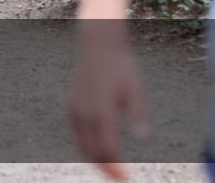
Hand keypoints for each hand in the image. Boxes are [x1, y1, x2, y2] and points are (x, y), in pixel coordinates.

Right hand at [69, 22, 149, 180]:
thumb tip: (143, 137)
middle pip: (92, 151)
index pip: (107, 149)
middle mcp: (85, 113)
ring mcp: (76, 109)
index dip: (116, 168)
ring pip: (82, 144)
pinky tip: (96, 150)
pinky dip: (85, 147)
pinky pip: (77, 134)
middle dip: (105, 168)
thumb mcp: (135, 88)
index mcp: (102, 111)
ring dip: (94, 160)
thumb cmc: (120, 66)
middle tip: (120, 178)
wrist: (98, 46)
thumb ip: (138, 114)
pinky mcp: (72, 106)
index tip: (126, 178)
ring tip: (109, 169)